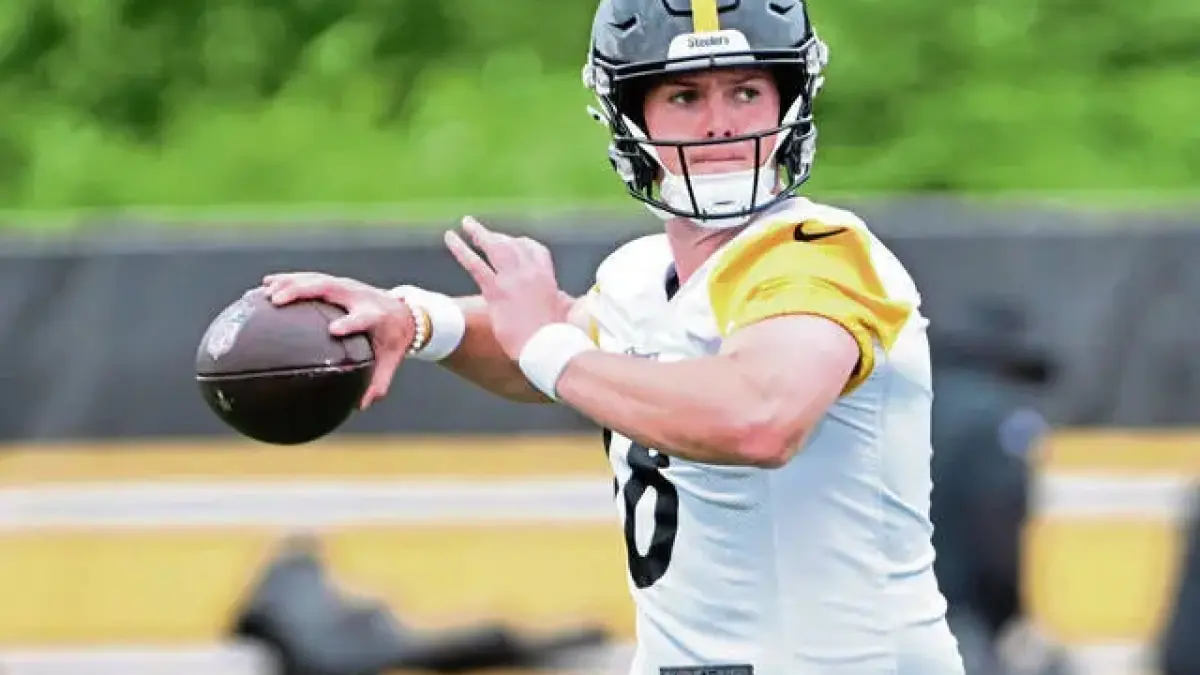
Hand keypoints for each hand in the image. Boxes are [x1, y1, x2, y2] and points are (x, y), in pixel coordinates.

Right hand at [260, 272, 413, 408]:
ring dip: (290, 283)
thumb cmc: (392, 339)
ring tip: (266, 292)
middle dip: (303, 291)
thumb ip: (378, 382)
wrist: (403, 312)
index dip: (350, 323)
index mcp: (375, 316)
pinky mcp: (336, 284)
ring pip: (316, 279)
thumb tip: (360, 405)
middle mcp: (358, 297)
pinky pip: (310, 278)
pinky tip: (265, 283)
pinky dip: (288, 279)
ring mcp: (346, 287)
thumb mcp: (390, 360)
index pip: (362, 318)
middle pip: (330, 288)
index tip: (334, 330)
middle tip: (277, 300)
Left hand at [444, 216, 569, 358]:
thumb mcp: (563, 312)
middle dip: (497, 235)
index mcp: (547, 276)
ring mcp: (513, 280)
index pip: (535, 249)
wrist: (547, 348)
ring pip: (494, 248)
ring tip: (466, 223)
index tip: (512, 240)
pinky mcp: (496, 291)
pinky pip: (475, 264)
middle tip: (481, 229)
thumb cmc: (557, 338)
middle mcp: (531, 272)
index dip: (522, 243)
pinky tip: (450, 238)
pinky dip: (460, 249)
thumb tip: (565, 301)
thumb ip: (561, 301)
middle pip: (512, 244)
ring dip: (478, 233)